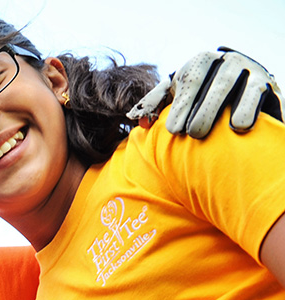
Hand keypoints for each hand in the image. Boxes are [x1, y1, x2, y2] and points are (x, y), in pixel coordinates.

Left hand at [128, 48, 280, 136]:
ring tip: (207, 132)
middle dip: (201, 109)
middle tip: (190, 134)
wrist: (244, 89)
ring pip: (234, 86)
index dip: (180, 104)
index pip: (190, 80)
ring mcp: (249, 70)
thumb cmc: (202, 96)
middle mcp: (226, 61)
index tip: (172, 130)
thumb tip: (136, 120)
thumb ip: (157, 104)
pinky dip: (247, 109)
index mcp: (202, 62)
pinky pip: (256, 93)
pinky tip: (238, 127)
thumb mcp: (179, 95)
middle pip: (213, 84)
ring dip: (220, 109)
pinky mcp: (266, 83)